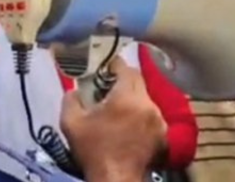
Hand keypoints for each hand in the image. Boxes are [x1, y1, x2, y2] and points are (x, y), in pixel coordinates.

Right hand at [61, 58, 166, 180]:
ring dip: (133, 99)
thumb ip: (71, 99)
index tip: (106, 66)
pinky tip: (129, 127)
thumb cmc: (94, 151)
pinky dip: (141, 117)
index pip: (126, 69)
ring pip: (146, 99)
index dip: (115, 64)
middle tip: (109, 86)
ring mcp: (159, 121)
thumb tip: (75, 90)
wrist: (116, 181)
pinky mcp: (163, 136)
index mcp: (126, 98)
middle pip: (138, 82)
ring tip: (118, 109)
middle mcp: (147, 105)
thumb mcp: (71, 123)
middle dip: (124, 80)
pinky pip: (152, 117)